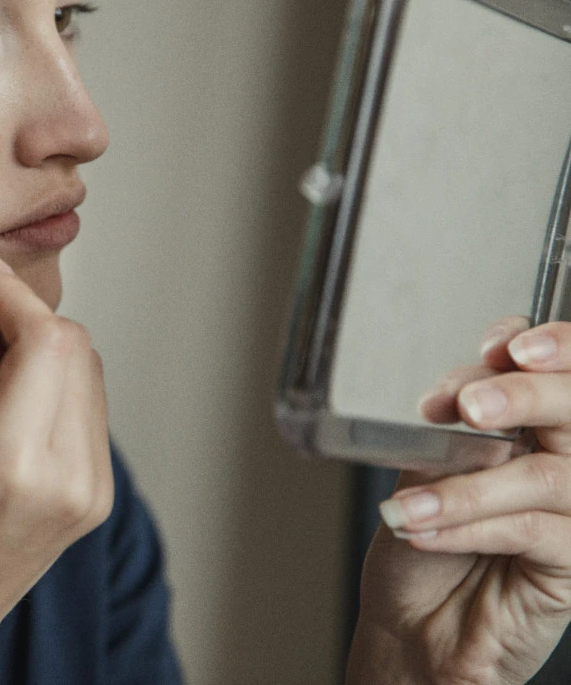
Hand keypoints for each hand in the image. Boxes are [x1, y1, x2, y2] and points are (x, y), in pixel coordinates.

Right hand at [0, 256, 112, 683]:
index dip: (14, 294)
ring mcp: (89, 492)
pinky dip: (48, 385)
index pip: (47, 341)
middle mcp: (64, 480)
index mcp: (7, 466)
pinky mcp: (96, 496)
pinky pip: (86, 404)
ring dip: (34, 352)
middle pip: (72, 346)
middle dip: (19, 322)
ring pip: (85, 369)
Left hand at [349, 316, 570, 684]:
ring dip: (467, 484)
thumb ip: (457, 425)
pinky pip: (530, 529)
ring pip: (545, 474)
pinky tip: (423, 530)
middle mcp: (565, 459)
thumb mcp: (428, 465)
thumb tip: (466, 390)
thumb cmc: (421, 539)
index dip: (549, 344)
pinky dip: (467, 525)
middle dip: (520, 395)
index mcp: (533, 424)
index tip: (501, 347)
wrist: (413, 622)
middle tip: (471, 407)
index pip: (562, 368)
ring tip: (411, 502)